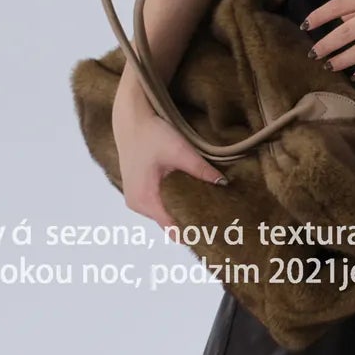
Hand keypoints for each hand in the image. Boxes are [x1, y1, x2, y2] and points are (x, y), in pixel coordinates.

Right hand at [114, 92, 228, 229]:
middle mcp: (137, 204)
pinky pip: (158, 206)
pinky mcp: (138, 192)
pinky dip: (173, 204)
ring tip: (207, 211)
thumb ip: (201, 170)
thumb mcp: (179, 151)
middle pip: (169, 224)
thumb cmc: (151, 133)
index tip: (213, 235)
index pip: (173, 228)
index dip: (193, 232)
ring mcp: (135, 199)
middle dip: (191, 222)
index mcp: (145, 199)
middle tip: (216, 222)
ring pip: (164, 215)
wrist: (131, 119)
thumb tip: (223, 184)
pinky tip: (190, 199)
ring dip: (182, 212)